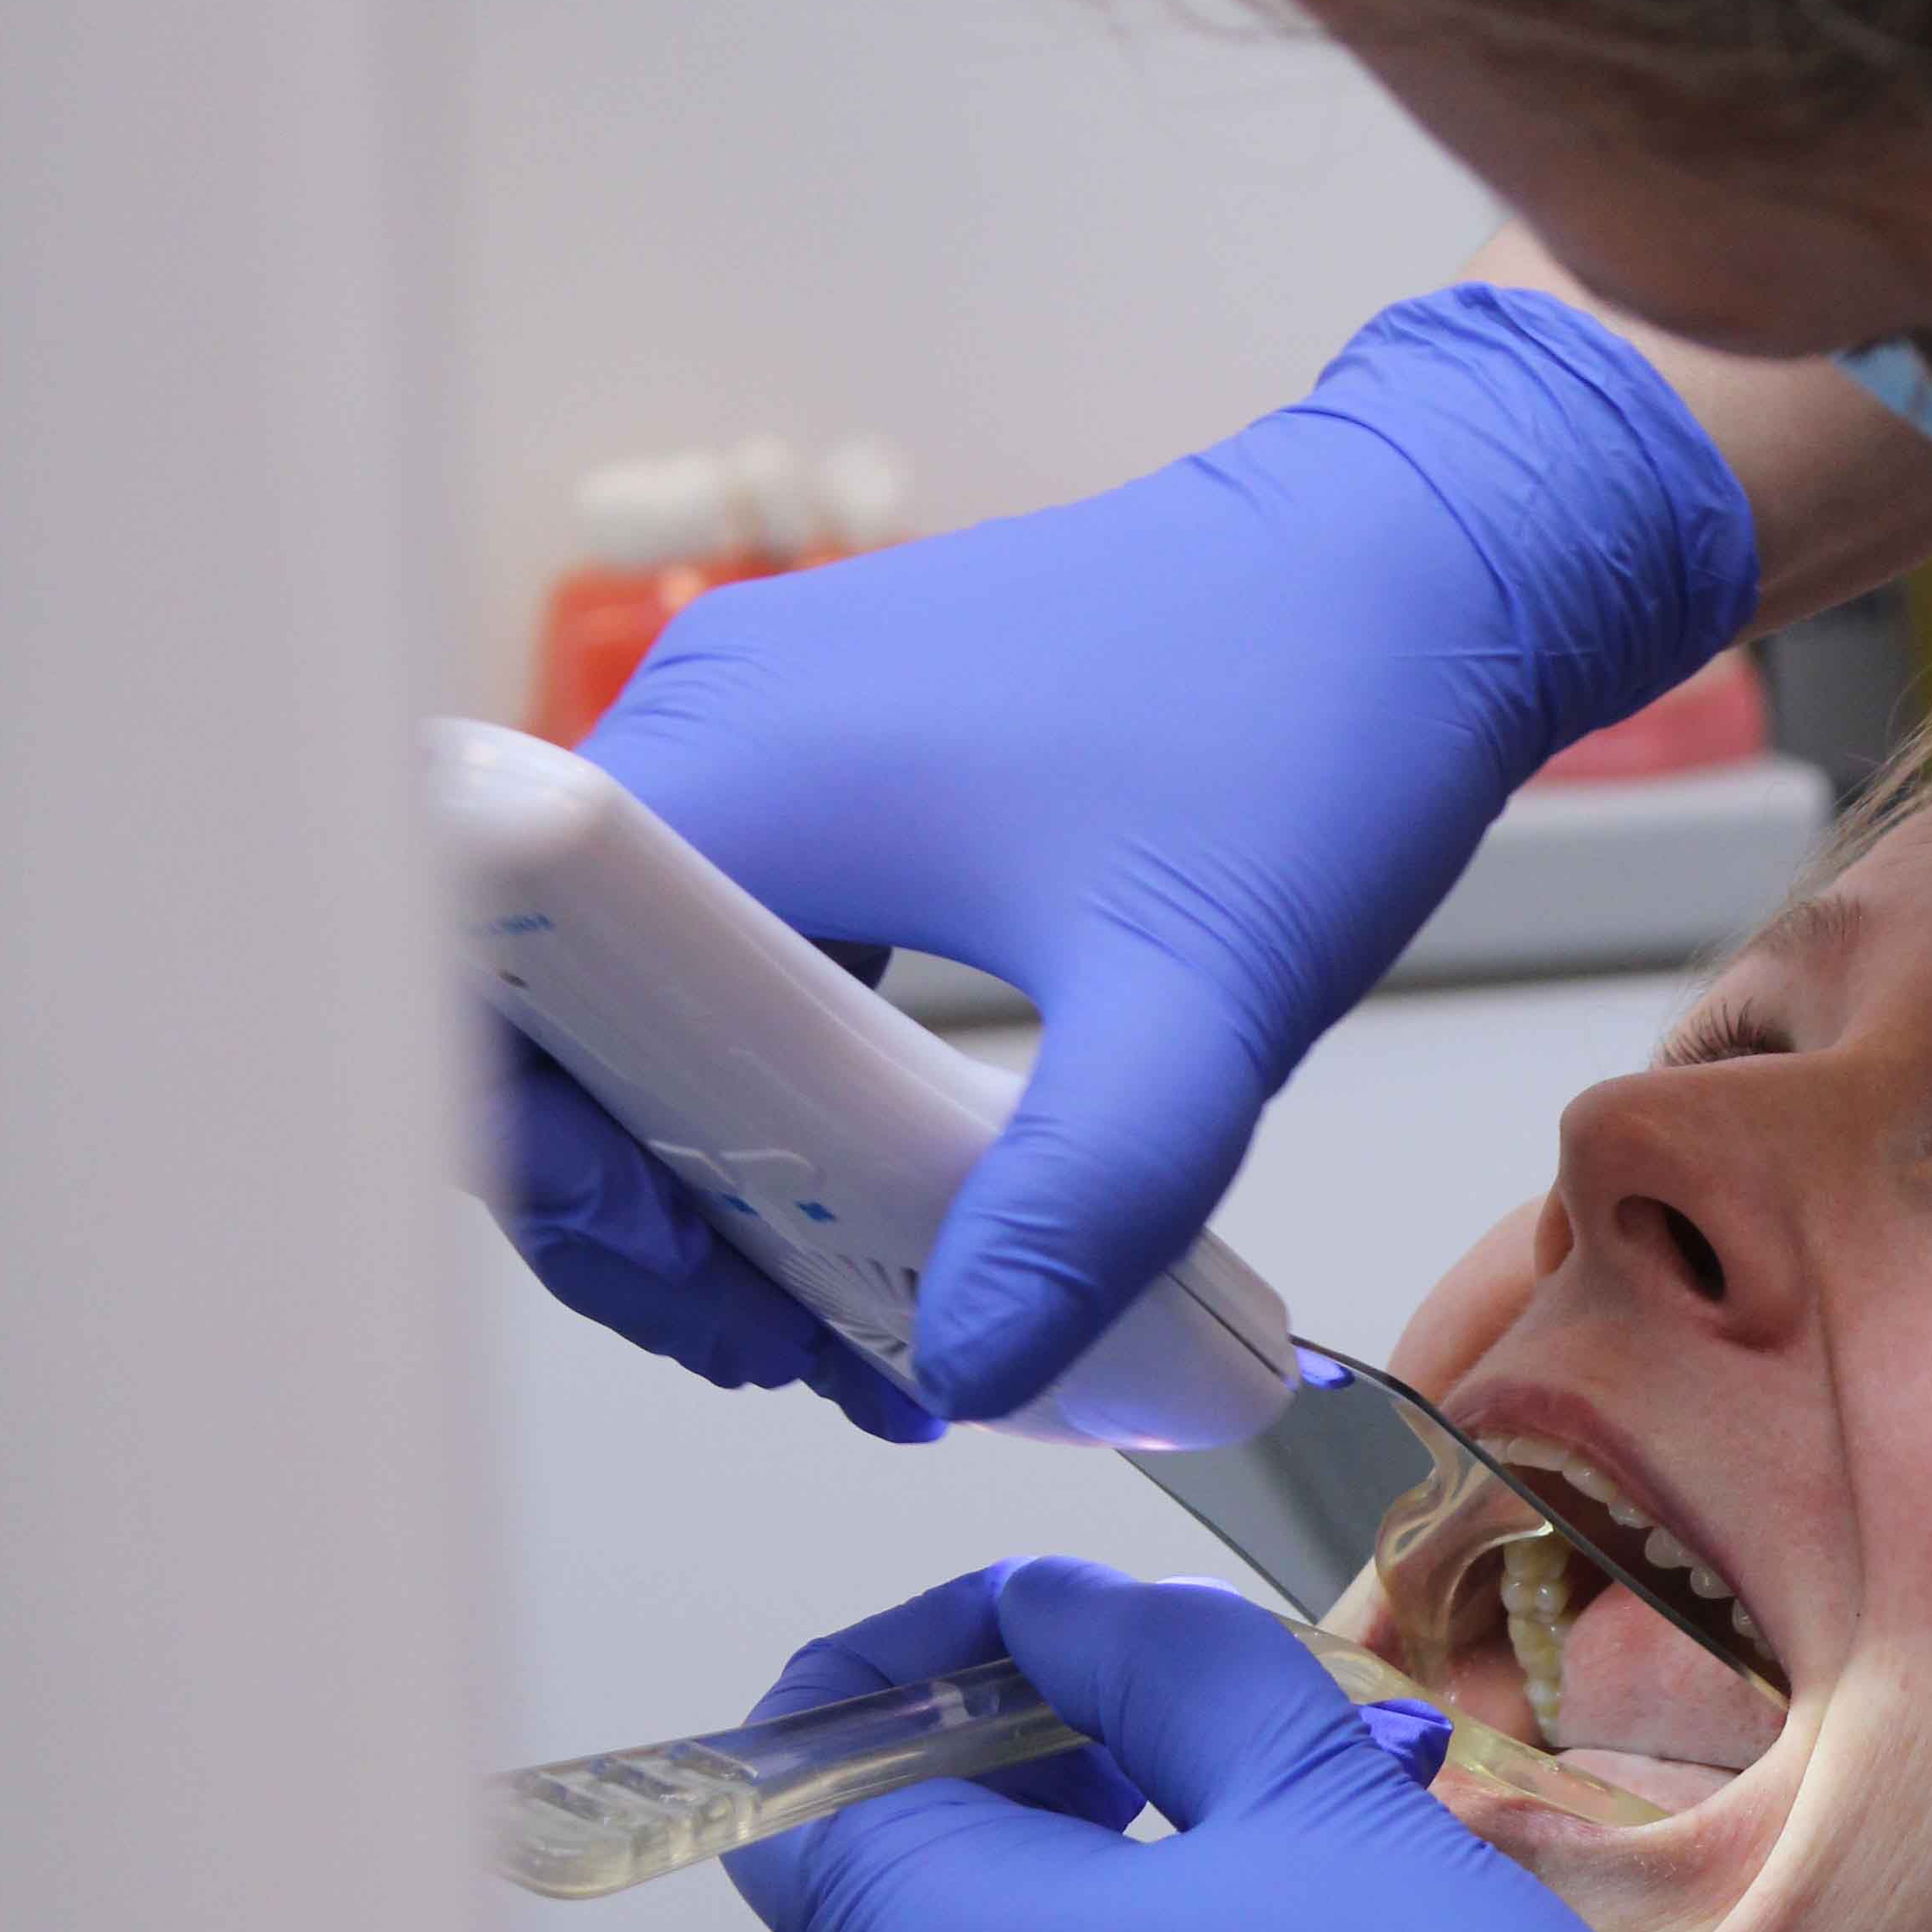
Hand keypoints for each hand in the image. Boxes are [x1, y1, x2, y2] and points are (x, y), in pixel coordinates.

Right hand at [502, 289, 1751, 1422]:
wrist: (1427, 565)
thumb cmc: (1312, 720)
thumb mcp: (1195, 1002)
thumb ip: (1078, 1202)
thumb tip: (969, 1366)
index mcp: (733, 764)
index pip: (504, 998)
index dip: (559, 1174)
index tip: (709, 1291)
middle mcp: (718, 735)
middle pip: (574, 1026)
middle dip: (661, 1220)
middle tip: (800, 1349)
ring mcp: (786, 744)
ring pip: (668, 1005)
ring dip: (734, 1174)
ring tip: (862, 1316)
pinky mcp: (864, 768)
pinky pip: (764, 958)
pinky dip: (805, 1092)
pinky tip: (913, 1202)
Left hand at [729, 1560, 1931, 1931]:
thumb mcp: (1310, 1789)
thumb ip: (1155, 1659)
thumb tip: (1053, 1609)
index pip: (793, 1788)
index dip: (900, 1680)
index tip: (1051, 1643)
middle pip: (896, 1907)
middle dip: (1018, 1795)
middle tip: (1181, 1747)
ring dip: (1085, 1929)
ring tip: (1274, 1889)